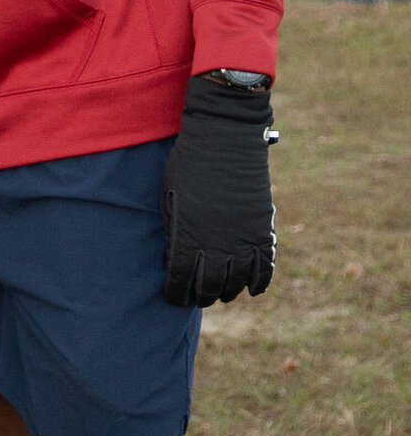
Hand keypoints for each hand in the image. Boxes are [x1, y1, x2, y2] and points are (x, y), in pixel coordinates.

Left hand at [161, 73, 276, 306]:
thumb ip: (173, 230)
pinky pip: (265, 268)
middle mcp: (216, 245)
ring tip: (221, 294)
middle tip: (197, 297)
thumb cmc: (188, 164)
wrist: (224, 138)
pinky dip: (259, 283)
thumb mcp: (169, 197)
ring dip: (228, 292)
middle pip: (209, 287)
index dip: (175, 294)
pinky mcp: (263, 230)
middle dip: (201, 296)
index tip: (173, 297)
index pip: (179, 281)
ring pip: (238, 283)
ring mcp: (242, 239)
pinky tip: (252, 289)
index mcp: (187, 237)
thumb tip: (175, 258)